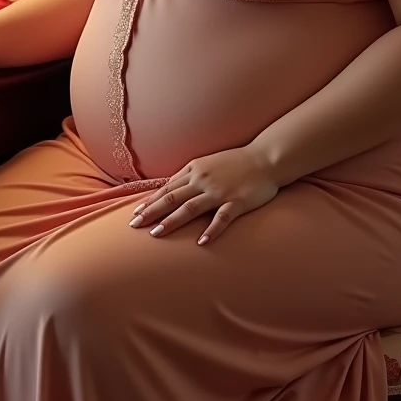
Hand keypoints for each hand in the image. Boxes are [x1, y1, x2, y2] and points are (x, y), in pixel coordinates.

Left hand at [129, 146, 278, 244]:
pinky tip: (201, 242)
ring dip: (172, 221)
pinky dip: (211, 230)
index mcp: (195, 170)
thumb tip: (169, 188)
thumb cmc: (236, 161)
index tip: (135, 213)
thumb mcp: (208, 163)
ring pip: (190, 208)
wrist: (265, 158)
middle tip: (135, 225)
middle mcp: (203, 180)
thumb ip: (190, 175)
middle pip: (172, 198)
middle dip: (152, 212)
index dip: (150, 201)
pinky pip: (222, 218)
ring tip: (156, 234)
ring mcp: (220, 192)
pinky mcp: (237, 202)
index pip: (167, 188)